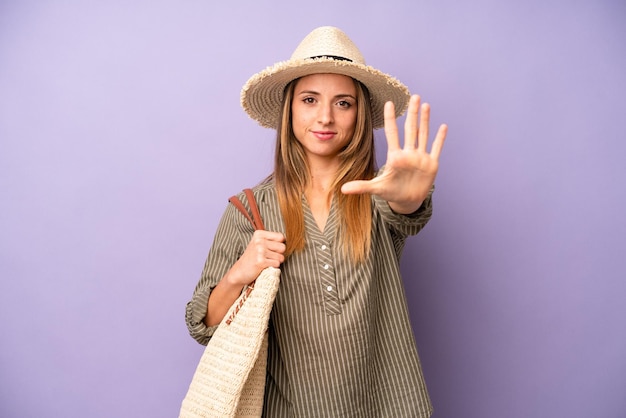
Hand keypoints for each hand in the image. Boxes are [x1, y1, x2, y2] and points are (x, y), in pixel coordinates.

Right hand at [227, 230, 285, 285]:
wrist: (240, 271)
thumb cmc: (252, 257)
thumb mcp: (258, 243)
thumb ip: (271, 240)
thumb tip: (290, 240)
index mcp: (259, 234)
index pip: (281, 237)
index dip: (279, 245)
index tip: (271, 249)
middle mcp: (259, 241)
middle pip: (283, 247)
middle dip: (279, 254)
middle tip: (269, 257)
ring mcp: (260, 251)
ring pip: (281, 257)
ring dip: (276, 261)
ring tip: (266, 261)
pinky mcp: (261, 261)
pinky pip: (277, 263)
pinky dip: (273, 267)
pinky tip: (265, 266)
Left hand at [341, 94, 446, 213]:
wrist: (406, 201)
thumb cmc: (390, 192)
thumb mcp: (376, 188)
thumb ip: (361, 187)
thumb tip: (342, 190)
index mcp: (395, 157)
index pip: (392, 133)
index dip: (390, 119)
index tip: (389, 103)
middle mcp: (408, 153)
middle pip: (410, 129)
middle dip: (412, 113)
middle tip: (414, 96)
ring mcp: (420, 158)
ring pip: (423, 135)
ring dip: (425, 121)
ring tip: (426, 105)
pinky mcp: (431, 165)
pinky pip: (436, 149)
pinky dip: (440, 138)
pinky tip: (443, 126)